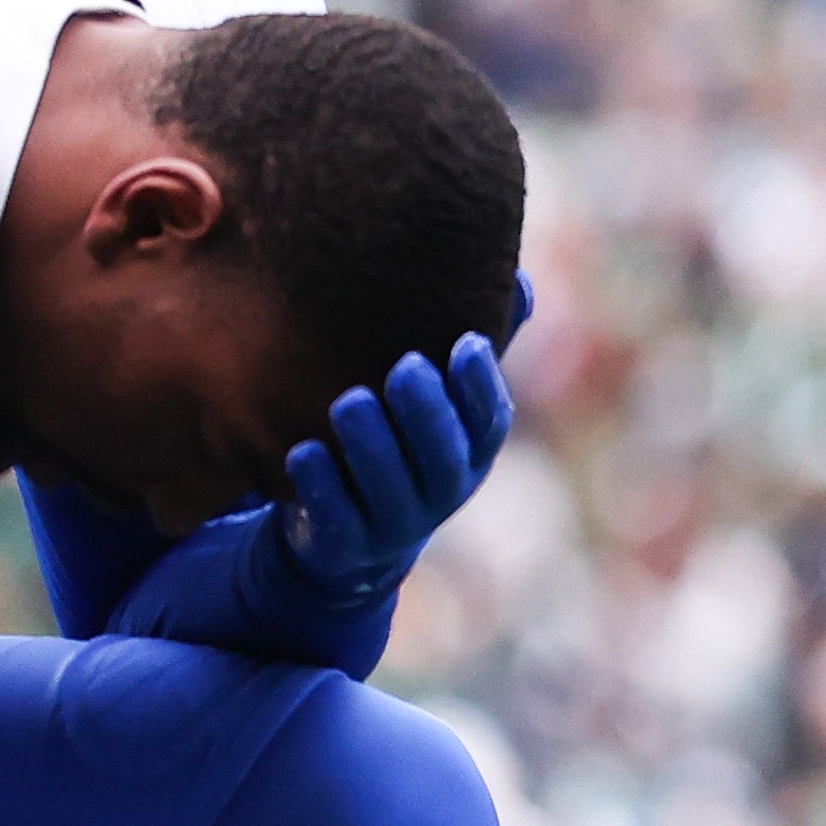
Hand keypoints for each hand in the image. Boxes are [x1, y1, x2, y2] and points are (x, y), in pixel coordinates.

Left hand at [277, 333, 515, 600]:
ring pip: (392, 489)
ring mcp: (396, 523)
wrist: (349, 535)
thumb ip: (473, 351)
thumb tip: (523, 280)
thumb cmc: (399, 445)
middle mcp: (442, 491)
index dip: (481, 386)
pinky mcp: (347, 545)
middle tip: (405, 366)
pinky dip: (322, 488)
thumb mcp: (440, 403)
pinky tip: (303, 452)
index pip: (489, 422)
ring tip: (350, 402)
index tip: (465, 342)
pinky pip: (338, 520)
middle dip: (427, 414)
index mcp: (469, 452)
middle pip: (444, 457)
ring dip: (373, 447)